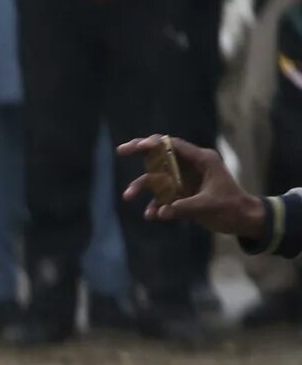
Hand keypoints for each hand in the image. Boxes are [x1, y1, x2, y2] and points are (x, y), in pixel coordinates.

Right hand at [117, 133, 265, 236]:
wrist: (242, 220)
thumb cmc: (232, 208)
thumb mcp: (210, 206)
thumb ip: (184, 207)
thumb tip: (160, 212)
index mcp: (202, 160)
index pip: (173, 146)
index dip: (153, 143)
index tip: (135, 146)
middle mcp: (190, 167)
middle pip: (161, 156)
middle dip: (140, 154)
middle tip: (121, 151)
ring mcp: (185, 181)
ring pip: (158, 178)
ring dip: (142, 187)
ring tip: (127, 197)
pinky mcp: (182, 195)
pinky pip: (162, 197)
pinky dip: (155, 205)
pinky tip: (151, 215)